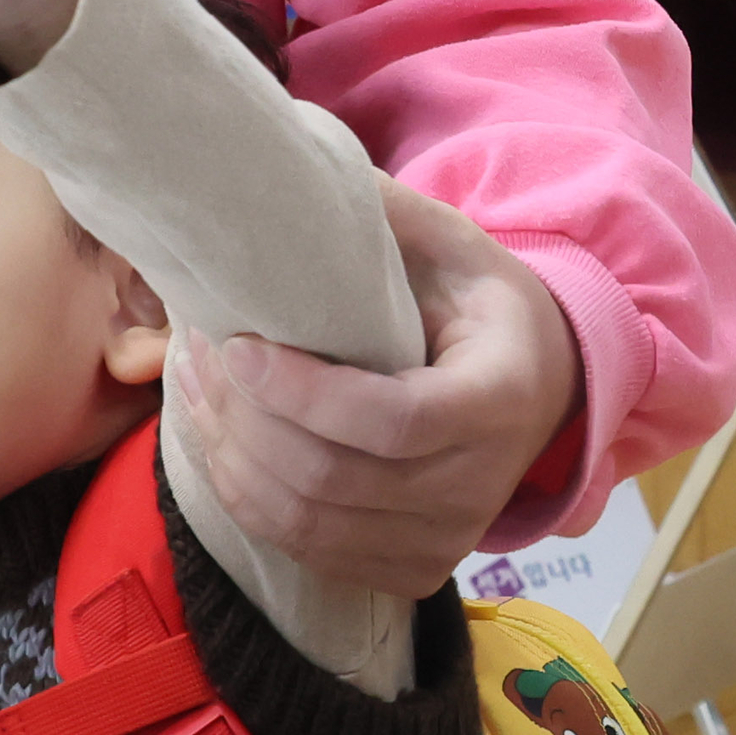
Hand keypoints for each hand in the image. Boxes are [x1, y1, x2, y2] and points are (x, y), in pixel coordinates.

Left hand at [171, 178, 582, 598]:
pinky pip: (304, 549)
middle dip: (244, 418)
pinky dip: (245, 497)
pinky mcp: (409, 569)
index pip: (392, 422)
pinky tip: (219, 436)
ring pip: (306, 523)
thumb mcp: (455, 245)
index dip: (302, 395)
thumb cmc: (482, 307)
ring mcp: (445, 540)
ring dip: (230, 455)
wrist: (541, 390)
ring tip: (194, 385)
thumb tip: (291, 165)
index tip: (238, 345)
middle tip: (197, 350)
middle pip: (334, 479)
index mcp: (500, 398)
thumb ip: (386, 214)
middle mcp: (481, 486)